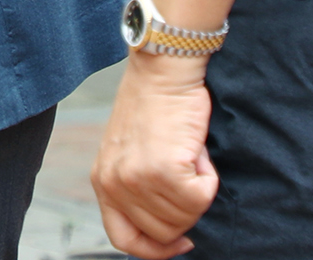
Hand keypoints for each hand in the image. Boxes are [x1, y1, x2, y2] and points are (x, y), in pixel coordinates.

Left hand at [91, 52, 218, 258]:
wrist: (162, 71)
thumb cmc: (154, 108)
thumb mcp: (130, 153)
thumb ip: (138, 189)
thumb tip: (173, 231)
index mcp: (103, 181)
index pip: (124, 239)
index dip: (156, 249)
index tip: (180, 242)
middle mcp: (115, 184)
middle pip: (164, 232)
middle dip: (186, 211)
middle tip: (188, 173)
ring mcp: (138, 179)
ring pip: (186, 216)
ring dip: (198, 189)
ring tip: (187, 155)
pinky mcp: (164, 170)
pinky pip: (201, 197)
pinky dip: (209, 178)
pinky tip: (196, 152)